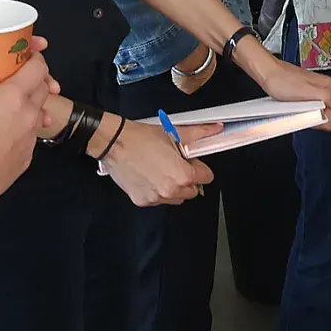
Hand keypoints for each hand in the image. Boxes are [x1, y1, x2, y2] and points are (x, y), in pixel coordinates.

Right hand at [0, 40, 57, 213]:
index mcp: (13, 96)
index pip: (38, 68)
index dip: (35, 58)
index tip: (26, 55)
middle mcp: (29, 114)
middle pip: (44, 89)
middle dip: (36, 80)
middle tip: (19, 78)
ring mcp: (31, 137)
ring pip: (40, 113)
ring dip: (33, 105)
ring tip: (15, 105)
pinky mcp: (28, 157)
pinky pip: (32, 136)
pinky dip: (25, 128)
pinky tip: (8, 132)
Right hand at [103, 120, 217, 205]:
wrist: (115, 143)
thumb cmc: (141, 138)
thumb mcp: (174, 133)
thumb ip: (198, 133)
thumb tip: (214, 129)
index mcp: (183, 175)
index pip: (207, 177)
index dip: (200, 166)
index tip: (192, 161)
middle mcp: (170, 190)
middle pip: (192, 191)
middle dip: (188, 179)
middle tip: (176, 164)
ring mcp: (156, 198)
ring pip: (176, 198)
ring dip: (174, 187)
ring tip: (162, 170)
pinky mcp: (142, 201)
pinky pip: (158, 200)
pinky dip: (157, 191)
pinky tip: (150, 176)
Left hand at [243, 48, 330, 131]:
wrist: (267, 73)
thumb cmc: (282, 80)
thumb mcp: (307, 92)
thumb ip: (328, 98)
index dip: (320, 118)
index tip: (308, 112)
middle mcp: (327, 89)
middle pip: (327, 115)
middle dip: (313, 116)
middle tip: (300, 108)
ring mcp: (317, 92)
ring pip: (317, 113)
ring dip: (306, 114)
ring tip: (295, 105)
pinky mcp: (308, 95)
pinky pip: (309, 110)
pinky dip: (301, 111)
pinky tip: (293, 105)